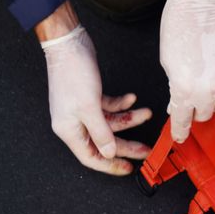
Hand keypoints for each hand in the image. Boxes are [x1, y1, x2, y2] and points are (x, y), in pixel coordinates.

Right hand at [42, 25, 151, 174]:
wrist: (68, 44)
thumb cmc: (72, 73)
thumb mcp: (89, 107)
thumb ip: (102, 132)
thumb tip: (110, 152)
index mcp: (69, 130)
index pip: (91, 157)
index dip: (110, 164)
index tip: (128, 168)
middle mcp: (75, 122)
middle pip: (105, 141)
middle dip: (126, 144)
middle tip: (145, 148)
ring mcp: (82, 109)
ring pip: (110, 122)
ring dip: (129, 118)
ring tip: (146, 114)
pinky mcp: (90, 96)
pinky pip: (109, 107)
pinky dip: (121, 104)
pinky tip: (132, 99)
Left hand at [159, 0, 214, 142]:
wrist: (202, 4)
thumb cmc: (181, 27)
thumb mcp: (168, 62)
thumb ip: (175, 87)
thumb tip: (177, 105)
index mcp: (182, 89)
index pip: (182, 121)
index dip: (181, 131)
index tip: (182, 136)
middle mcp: (206, 90)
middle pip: (205, 114)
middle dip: (200, 105)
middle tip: (200, 90)